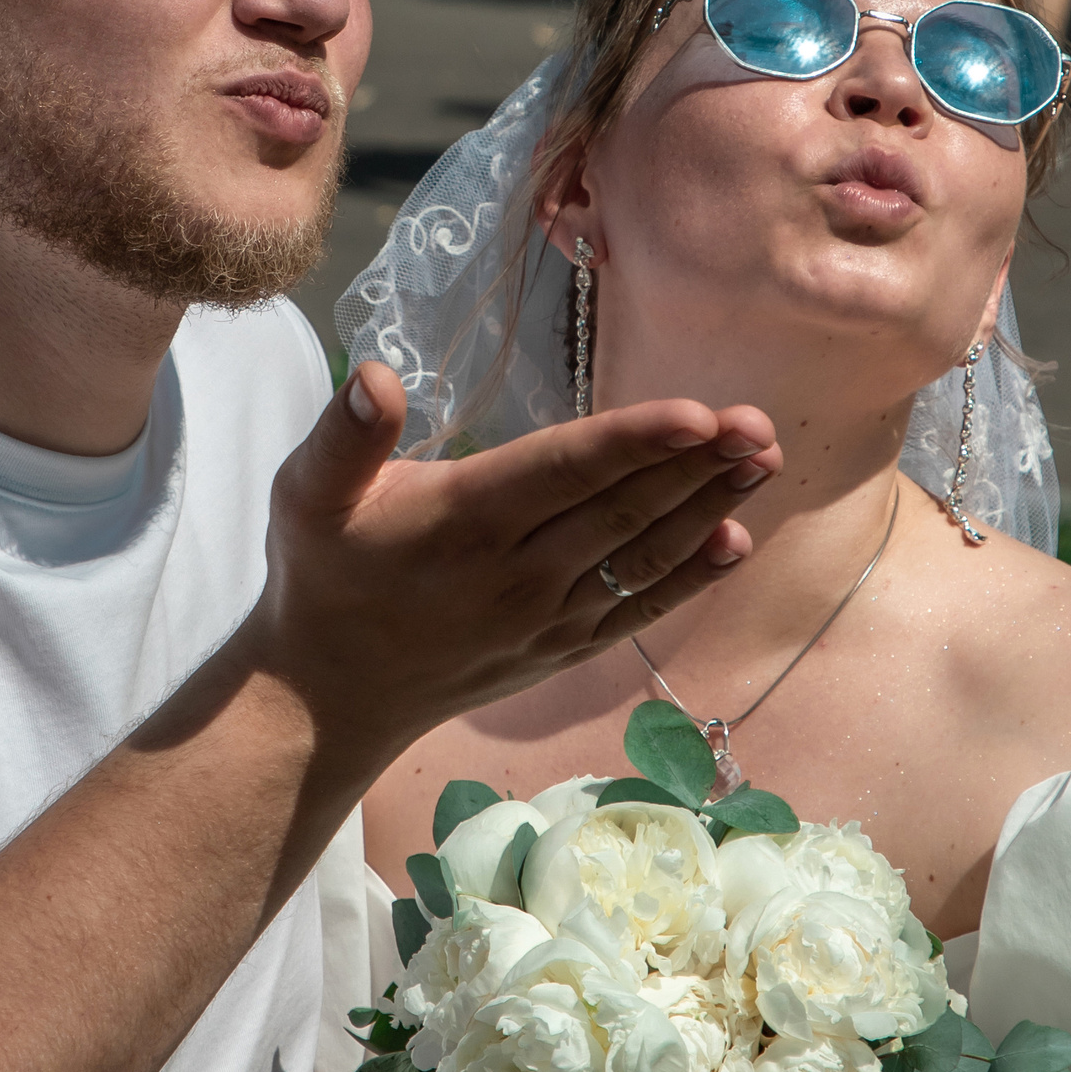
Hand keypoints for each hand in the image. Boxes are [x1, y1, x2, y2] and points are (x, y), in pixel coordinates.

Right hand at [250, 362, 780, 765]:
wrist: (331, 695)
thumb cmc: (321, 577)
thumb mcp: (306, 496)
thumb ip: (344, 436)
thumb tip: (375, 376)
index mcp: (464, 520)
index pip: (567, 471)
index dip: (637, 441)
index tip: (702, 414)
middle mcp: (518, 572)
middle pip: (624, 509)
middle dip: (699, 464)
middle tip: (762, 424)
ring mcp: (547, 616)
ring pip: (643, 557)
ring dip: (709, 510)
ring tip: (764, 465)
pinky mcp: (561, 646)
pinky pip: (638, 609)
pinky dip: (690, 578)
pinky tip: (735, 542)